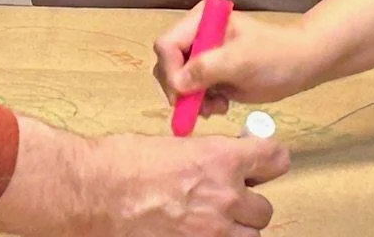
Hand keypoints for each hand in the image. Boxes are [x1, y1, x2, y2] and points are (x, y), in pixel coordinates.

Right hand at [0, 117, 288, 235]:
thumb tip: (214, 161)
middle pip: (264, 208)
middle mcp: (225, 196)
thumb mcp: (173, 145)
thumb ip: (204, 156)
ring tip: (215, 220)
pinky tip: (198, 231)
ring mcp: (213, 230)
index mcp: (221, 159)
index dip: (270, 160)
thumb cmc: (123, 163)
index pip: (275, 159)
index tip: (264, 161)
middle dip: (249, 202)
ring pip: (250, 236)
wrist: (98, 192)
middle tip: (230, 196)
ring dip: (237, 228)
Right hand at [152, 3, 324, 119]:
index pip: (167, 45)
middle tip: (199, 107)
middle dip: (180, 88)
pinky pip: (192, 92)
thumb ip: (206, 68)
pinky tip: (221, 106)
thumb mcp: (241, 60)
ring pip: (178, 82)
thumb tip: (176, 84)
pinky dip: (201, 104)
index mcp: (200, 20)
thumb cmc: (274, 56)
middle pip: (168, 64)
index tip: (183, 95)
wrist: (301, 65)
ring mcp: (203, 56)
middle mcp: (196, 35)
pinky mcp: (211, 75)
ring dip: (191, 100)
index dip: (170, 71)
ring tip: (216, 107)